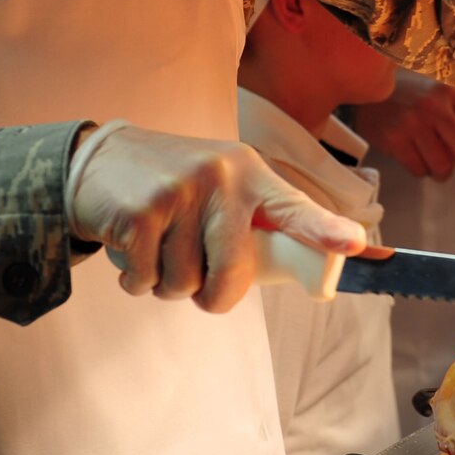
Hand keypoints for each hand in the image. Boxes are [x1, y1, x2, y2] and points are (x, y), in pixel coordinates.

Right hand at [68, 123, 368, 311]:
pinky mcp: (140, 212)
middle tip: (197, 276)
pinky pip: (147, 281)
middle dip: (213, 294)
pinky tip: (133, 247)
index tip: (355, 245)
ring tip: (159, 247)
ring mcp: (179, 192)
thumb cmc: (173, 185)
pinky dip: (137, 280)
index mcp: (249, 173)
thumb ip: (256, 220)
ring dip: (168, 285)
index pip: (295, 207)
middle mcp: (220, 178)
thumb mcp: (221, 184)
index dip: (326, 231)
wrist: (99, 160)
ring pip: (185, 285)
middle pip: (233, 274)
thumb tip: (304, 269)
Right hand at [347, 67, 454, 184]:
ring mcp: (412, 122)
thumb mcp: (441, 99)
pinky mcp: (394, 139)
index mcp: (451, 94)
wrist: (368, 94)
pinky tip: (413, 154)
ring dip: (442, 172)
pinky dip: (421, 170)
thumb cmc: (413, 100)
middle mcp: (433, 106)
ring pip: (442, 166)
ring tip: (433, 159)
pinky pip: (419, 170)